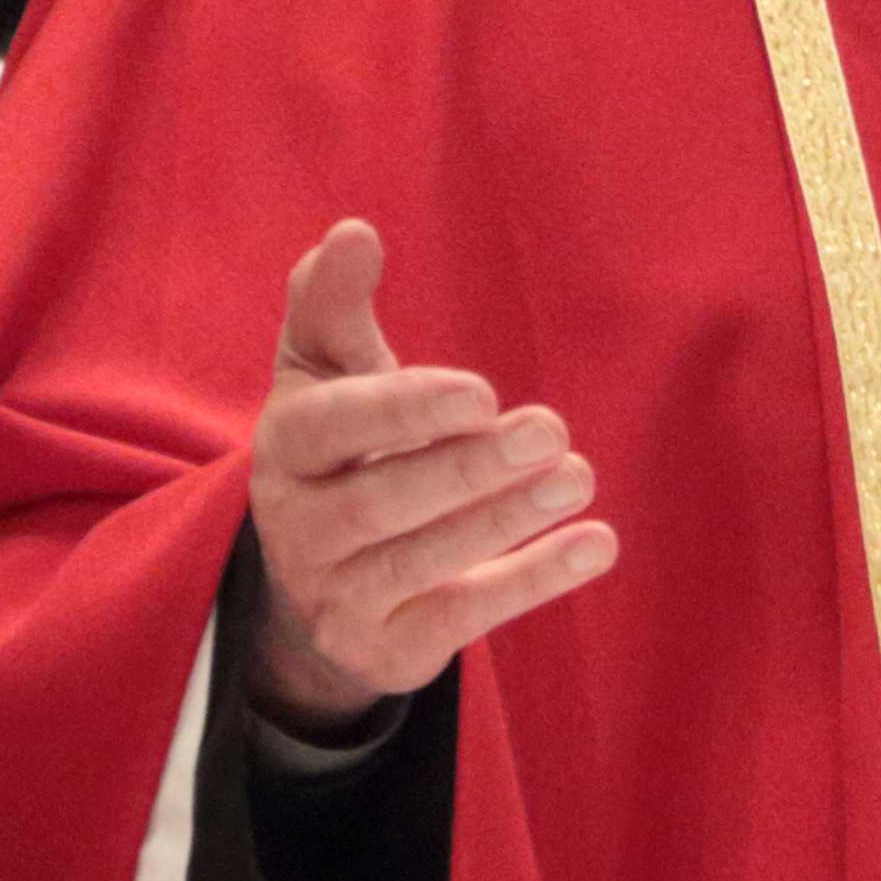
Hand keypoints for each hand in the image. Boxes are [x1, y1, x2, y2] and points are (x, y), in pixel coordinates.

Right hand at [245, 220, 617, 737]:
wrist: (320, 585)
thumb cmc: (340, 448)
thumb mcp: (327, 375)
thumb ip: (334, 304)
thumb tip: (353, 231)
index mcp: (284, 448)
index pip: (330, 427)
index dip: (403, 411)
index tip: (481, 392)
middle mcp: (297, 529)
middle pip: (378, 500)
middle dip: (467, 467)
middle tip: (549, 429)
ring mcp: (337, 596)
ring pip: (419, 560)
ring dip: (504, 520)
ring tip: (577, 475)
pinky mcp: (386, 648)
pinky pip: (460, 617)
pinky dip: (531, 582)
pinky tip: (597, 543)